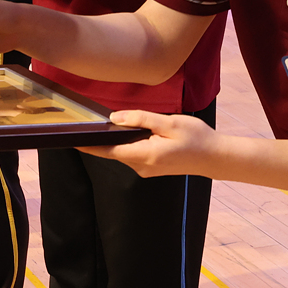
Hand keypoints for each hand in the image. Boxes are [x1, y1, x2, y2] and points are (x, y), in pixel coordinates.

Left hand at [100, 110, 223, 176]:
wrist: (215, 158)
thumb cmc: (196, 138)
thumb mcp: (170, 122)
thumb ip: (141, 119)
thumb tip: (115, 118)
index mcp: (146, 155)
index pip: (109, 151)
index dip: (89, 146)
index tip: (72, 139)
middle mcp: (142, 167)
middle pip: (114, 151)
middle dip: (103, 138)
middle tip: (92, 120)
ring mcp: (146, 170)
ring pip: (123, 152)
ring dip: (119, 139)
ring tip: (118, 123)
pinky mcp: (150, 168)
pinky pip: (132, 154)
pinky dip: (129, 143)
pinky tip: (137, 132)